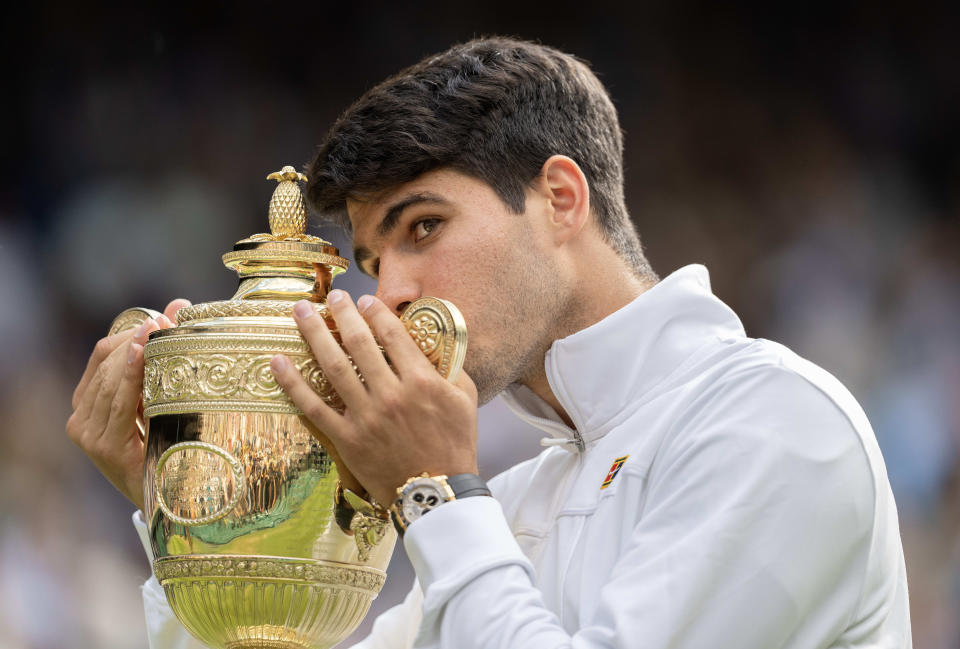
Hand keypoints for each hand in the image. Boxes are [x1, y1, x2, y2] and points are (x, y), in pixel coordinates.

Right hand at [66, 299, 190, 509]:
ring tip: (160, 332)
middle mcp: (81, 416)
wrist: (168, 499)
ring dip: (137, 354)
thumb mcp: (161, 399)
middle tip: (168, 321)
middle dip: (138, 339)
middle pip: (105, 363)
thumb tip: (178, 305)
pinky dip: (130, 378)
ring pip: (111, 380)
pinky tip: (143, 358)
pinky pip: (119, 404)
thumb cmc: (167, 446)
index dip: (129, 332)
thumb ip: (162, 357)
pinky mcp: (102, 447)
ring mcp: (88, 433)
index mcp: (90, 402)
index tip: (161, 317)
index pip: (102, 354)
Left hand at [270, 290, 478, 506]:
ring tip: (300, 312)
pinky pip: (314, 407)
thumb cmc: (454, 446)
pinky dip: (293, 384)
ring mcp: (365, 417)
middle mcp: (391, 394)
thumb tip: (436, 341)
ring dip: (314, 335)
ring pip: (333, 368)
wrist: (436, 494)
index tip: (364, 301)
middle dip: (342, 314)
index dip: (376, 313)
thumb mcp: (465, 400)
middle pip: (359, 344)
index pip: (393, 336)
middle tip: (330, 296)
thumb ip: (451, 367)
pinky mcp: (347, 439)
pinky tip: (278, 362)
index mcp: (421, 382)